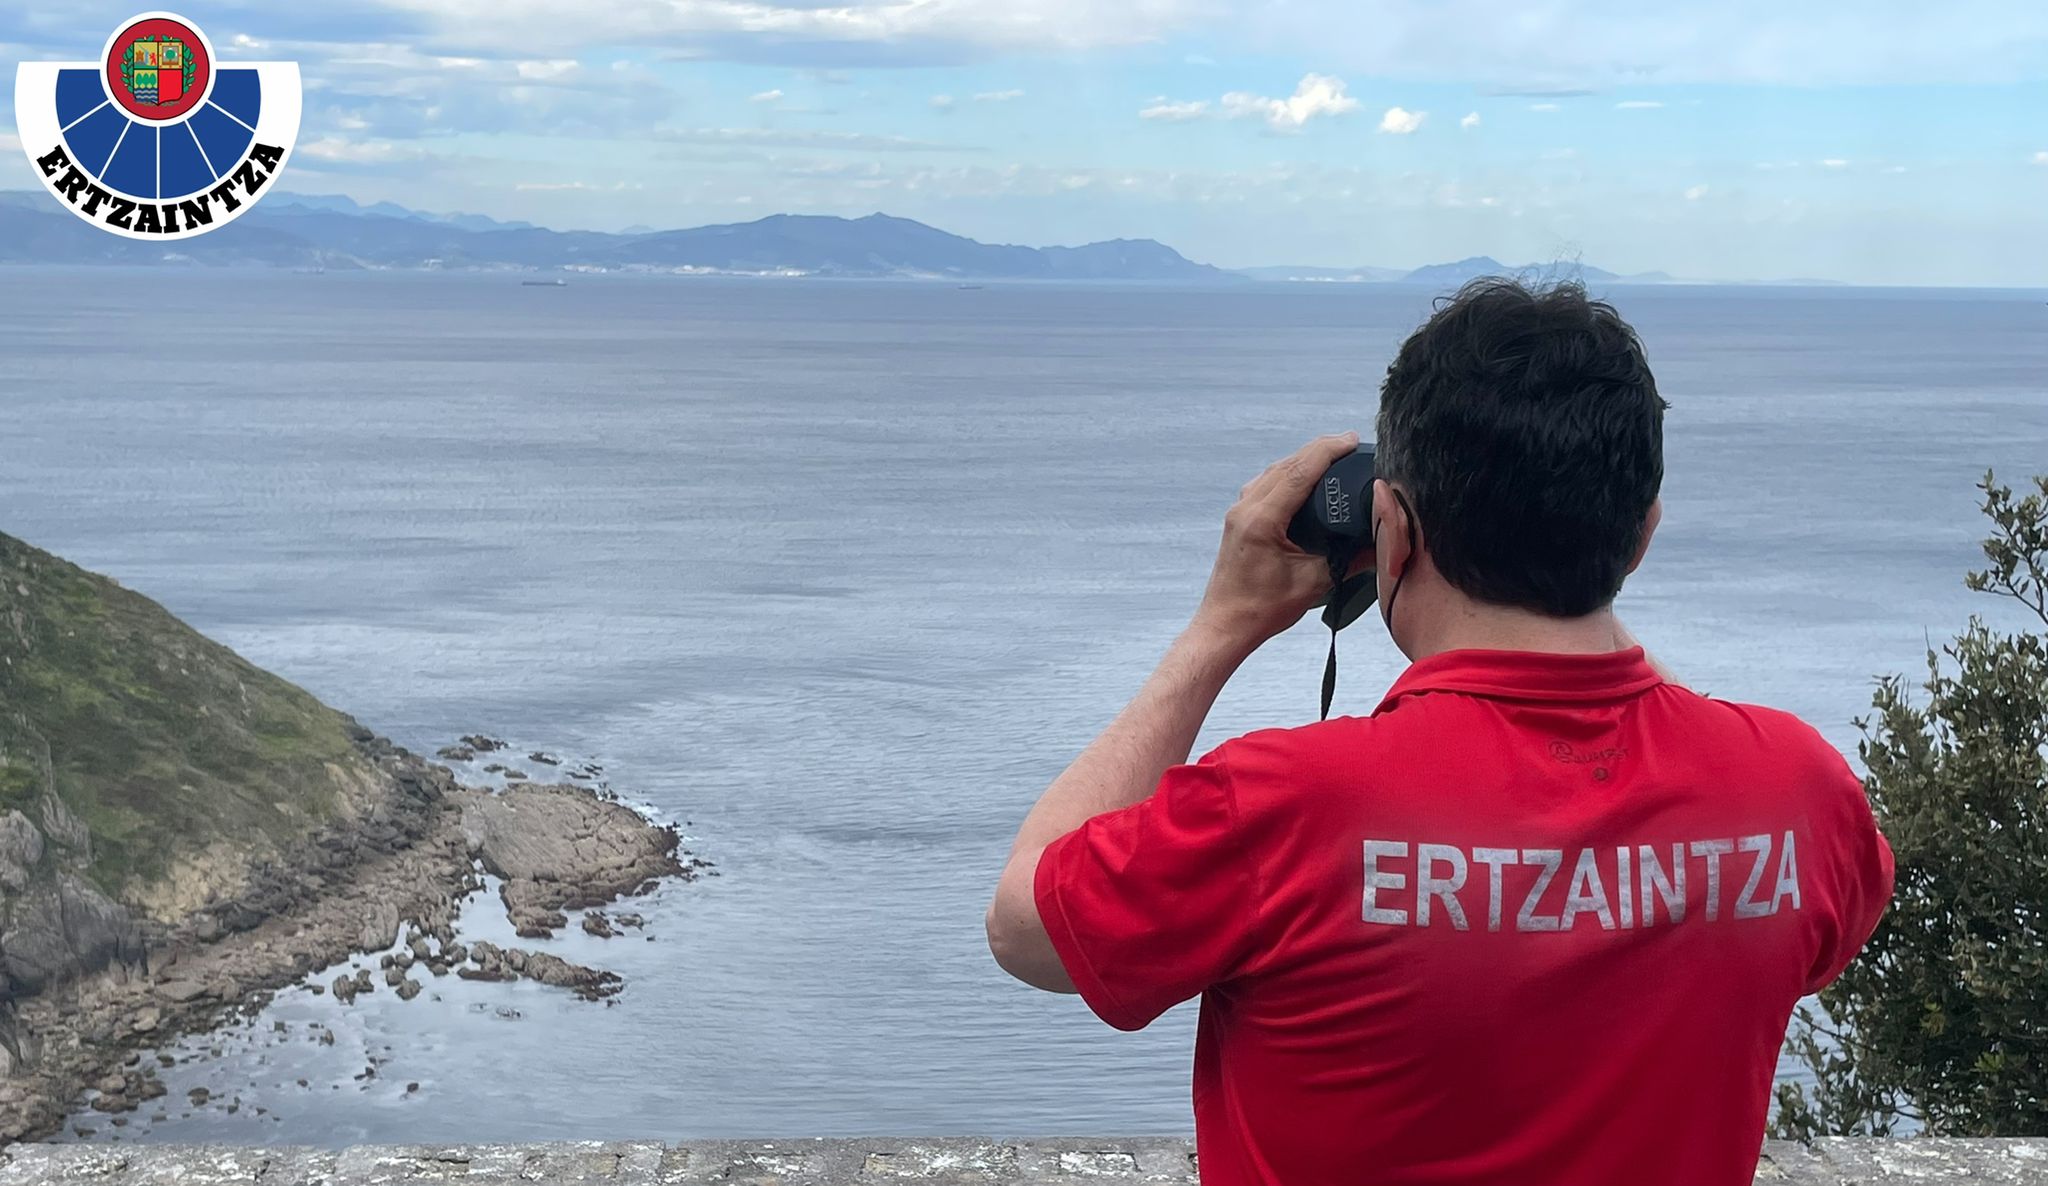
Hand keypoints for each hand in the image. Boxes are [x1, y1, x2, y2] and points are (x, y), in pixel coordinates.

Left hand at [1193, 433, 1362, 650]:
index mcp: (1262, 520)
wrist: (1226, 624)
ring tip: (1333, 455)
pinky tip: (1305, 477)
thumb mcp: (1314, 583)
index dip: (1328, 451)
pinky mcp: (1239, 518)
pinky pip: (1265, 484)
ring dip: (1303, 459)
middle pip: (1286, 464)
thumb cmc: (1262, 609)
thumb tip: (1381, 544)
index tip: (1351, 440)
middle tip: (1350, 443)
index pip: (1299, 471)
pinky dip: (1288, 473)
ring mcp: (1239, 511)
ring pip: (1274, 471)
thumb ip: (1349, 560)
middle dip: (1319, 449)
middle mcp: (1246, 508)